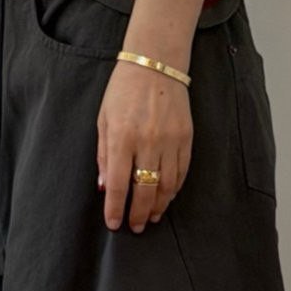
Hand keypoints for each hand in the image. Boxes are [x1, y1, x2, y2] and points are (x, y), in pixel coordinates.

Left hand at [96, 58, 191, 232]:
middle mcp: (147, 142)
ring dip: (159, 205)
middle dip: (139, 213)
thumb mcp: (104, 120)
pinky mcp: (186, 137)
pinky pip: (181, 171)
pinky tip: (167, 196)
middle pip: (145, 190)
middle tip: (135, 227)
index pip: (119, 184)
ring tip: (151, 217)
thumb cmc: (123, 91)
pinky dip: (174, 188)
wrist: (156, 63)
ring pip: (167, 185)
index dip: (116, 208)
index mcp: (122, 138)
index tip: (114, 224)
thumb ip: (104, 155)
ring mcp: (170, 140)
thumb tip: (105, 186)